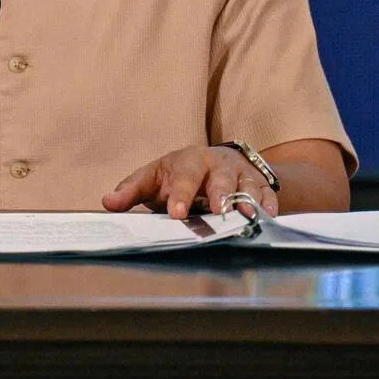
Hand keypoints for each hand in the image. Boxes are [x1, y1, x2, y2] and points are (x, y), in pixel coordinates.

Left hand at [101, 145, 279, 218]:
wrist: (216, 162)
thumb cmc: (179, 174)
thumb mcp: (153, 177)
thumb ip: (131, 191)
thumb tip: (108, 203)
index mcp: (189, 161)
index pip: (184, 176)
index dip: (180, 195)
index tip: (176, 213)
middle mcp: (217, 165)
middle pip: (221, 178)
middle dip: (220, 193)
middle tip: (219, 210)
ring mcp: (241, 174)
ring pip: (248, 186)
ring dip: (248, 200)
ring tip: (248, 216)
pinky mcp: (260, 185)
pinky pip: (268, 195)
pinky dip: (270, 205)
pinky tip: (270, 217)